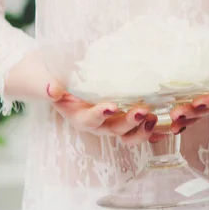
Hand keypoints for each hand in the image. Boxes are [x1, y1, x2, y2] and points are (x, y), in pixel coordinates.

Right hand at [47, 81, 161, 144]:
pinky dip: (151, 129)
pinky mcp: (118, 114)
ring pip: (127, 133)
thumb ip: (46, 85)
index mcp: (75, 113)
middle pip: (113, 129)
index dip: (99, 114)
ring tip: (154, 117)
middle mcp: (93, 121)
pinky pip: (136, 127)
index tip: (111, 106)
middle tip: (143, 110)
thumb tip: (53, 89)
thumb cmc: (45, 78)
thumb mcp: (41, 79)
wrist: (48, 76)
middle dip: (129, 122)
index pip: (88, 118)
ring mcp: (107, 120)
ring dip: (142, 129)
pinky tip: (167, 125)